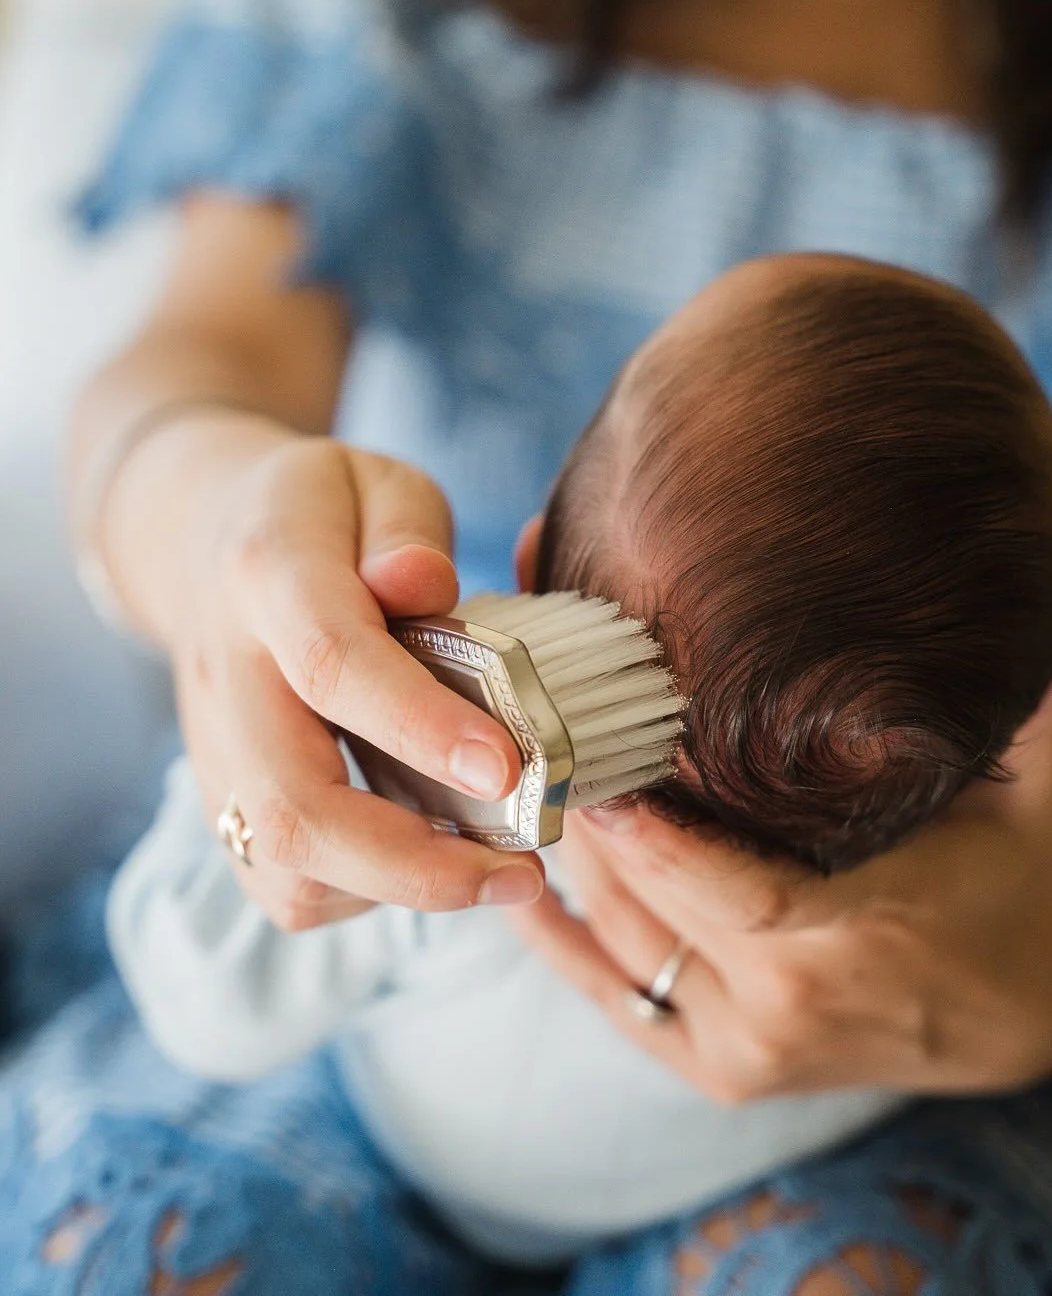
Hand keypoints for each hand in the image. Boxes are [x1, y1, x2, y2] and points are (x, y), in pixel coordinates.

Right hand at [174, 429, 542, 928]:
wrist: (205, 539)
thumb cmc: (321, 511)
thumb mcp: (375, 482)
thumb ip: (407, 532)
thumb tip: (425, 585)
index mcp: (267, 577)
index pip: (332, 663)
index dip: (419, 724)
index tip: (508, 768)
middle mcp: (228, 675)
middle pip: (293, 805)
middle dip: (414, 863)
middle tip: (523, 870)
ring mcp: (214, 747)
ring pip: (280, 863)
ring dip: (393, 889)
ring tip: (490, 867)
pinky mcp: (222, 795)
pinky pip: (277, 881)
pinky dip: (359, 892)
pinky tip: (423, 855)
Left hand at [512, 703, 1051, 1099]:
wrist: (1021, 1013)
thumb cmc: (1013, 887)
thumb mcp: (1026, 802)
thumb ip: (1015, 722)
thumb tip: (1015, 633)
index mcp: (862, 929)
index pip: (742, 892)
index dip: (657, 838)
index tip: (595, 769)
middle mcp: (790, 1001)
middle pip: (653, 901)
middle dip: (589, 808)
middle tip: (536, 722)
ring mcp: (748, 1046)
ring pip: (621, 936)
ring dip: (570, 854)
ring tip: (528, 772)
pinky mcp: (721, 1070)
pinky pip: (615, 997)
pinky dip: (560, 941)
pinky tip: (517, 887)